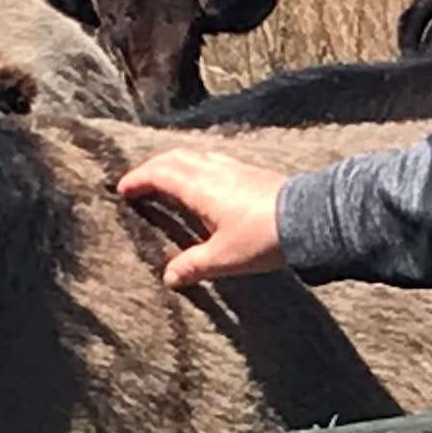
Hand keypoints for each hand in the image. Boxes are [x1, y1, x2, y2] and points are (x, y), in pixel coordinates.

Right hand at [115, 147, 291, 290]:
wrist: (308, 218)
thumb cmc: (263, 237)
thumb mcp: (223, 258)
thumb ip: (193, 266)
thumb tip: (169, 277)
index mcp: (199, 188)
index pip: (159, 175)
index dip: (138, 179)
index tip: (123, 188)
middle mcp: (214, 171)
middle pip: (175, 158)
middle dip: (152, 167)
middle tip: (139, 180)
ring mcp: (234, 168)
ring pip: (196, 155)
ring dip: (175, 162)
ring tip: (168, 176)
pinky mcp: (251, 172)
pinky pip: (214, 160)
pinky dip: (198, 164)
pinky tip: (206, 179)